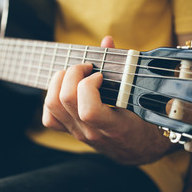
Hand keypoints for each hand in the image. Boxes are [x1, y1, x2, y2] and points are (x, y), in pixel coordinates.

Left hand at [42, 36, 174, 164]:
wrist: (137, 150)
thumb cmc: (142, 123)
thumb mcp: (139, 99)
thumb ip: (121, 68)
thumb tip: (107, 41)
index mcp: (113, 126)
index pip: (88, 110)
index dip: (88, 86)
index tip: (100, 75)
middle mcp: (91, 132)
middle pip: (65, 100)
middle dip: (72, 74)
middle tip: (86, 67)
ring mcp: (78, 133)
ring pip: (52, 106)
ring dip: (58, 83)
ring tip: (73, 75)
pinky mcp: (70, 132)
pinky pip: (49, 118)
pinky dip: (51, 100)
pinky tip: (65, 91)